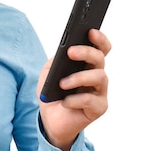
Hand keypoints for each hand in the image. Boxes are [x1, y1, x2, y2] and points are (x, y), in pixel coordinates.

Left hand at [37, 29, 110, 150]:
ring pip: (99, 77)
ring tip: (62, 83)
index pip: (100, 47)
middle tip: (71, 51)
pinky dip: (75, 100)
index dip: (99, 38)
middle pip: (100, 58)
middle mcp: (97, 75)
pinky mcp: (99, 108)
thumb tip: (64, 52)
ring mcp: (100, 92)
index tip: (90, 31)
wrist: (50, 120)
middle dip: (86, 52)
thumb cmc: (52, 93)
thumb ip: (57, 60)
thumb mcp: (49, 72)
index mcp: (87, 64)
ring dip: (79, 78)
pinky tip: (65, 101)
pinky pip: (91, 100)